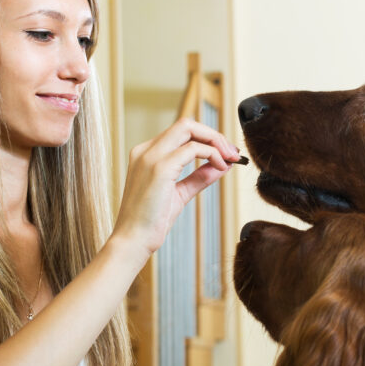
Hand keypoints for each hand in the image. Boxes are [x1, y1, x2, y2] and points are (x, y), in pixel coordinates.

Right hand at [113, 118, 240, 257]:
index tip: (225, 153)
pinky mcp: (160, 168)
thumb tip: (221, 166)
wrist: (132, 241)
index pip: (180, 132)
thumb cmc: (150, 222)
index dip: (206, 138)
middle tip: (232, 153)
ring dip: (215, 141)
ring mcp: (151, 156)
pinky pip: (193, 148)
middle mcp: (145, 150)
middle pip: (186, 124)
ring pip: (189, 128)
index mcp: (145, 154)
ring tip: (230, 159)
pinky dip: (212, 154)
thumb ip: (198, 178)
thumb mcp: (179, 194)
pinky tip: (220, 167)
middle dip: (214, 135)